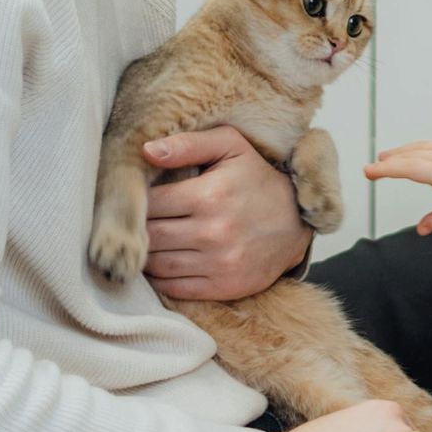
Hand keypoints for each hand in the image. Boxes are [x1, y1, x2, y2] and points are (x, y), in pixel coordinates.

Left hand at [142, 126, 311, 299]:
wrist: (298, 220)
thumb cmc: (257, 178)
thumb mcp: (230, 146)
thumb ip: (188, 143)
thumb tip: (146, 150)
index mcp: (210, 195)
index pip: (150, 203)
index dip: (136, 202)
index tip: (134, 200)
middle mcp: (213, 232)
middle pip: (151, 236)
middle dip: (137, 230)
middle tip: (133, 224)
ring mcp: (219, 263)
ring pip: (158, 265)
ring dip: (145, 255)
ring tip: (146, 242)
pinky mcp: (224, 286)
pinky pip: (175, 288)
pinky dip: (160, 278)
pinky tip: (161, 263)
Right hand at [365, 140, 431, 234]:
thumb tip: (420, 229)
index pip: (410, 169)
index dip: (387, 170)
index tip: (369, 171)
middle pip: (412, 156)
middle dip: (389, 161)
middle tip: (371, 167)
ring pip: (423, 147)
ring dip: (403, 151)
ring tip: (387, 157)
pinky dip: (419, 147)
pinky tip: (415, 152)